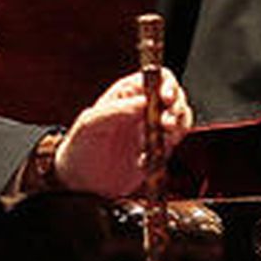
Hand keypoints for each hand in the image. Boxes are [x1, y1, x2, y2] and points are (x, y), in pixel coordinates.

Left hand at [54, 69, 193, 196]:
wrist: (82, 182)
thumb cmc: (80, 147)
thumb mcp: (90, 124)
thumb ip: (116, 110)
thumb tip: (143, 102)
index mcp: (126, 93)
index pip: (156, 77)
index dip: (166, 84)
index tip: (166, 98)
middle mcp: (142, 106)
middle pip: (174, 95)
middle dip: (176, 106)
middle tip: (166, 123)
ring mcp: (152, 126)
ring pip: (180, 114)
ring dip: (180, 122)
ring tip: (168, 135)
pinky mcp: (159, 146)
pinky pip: (177, 136)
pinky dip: (178, 139)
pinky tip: (164, 146)